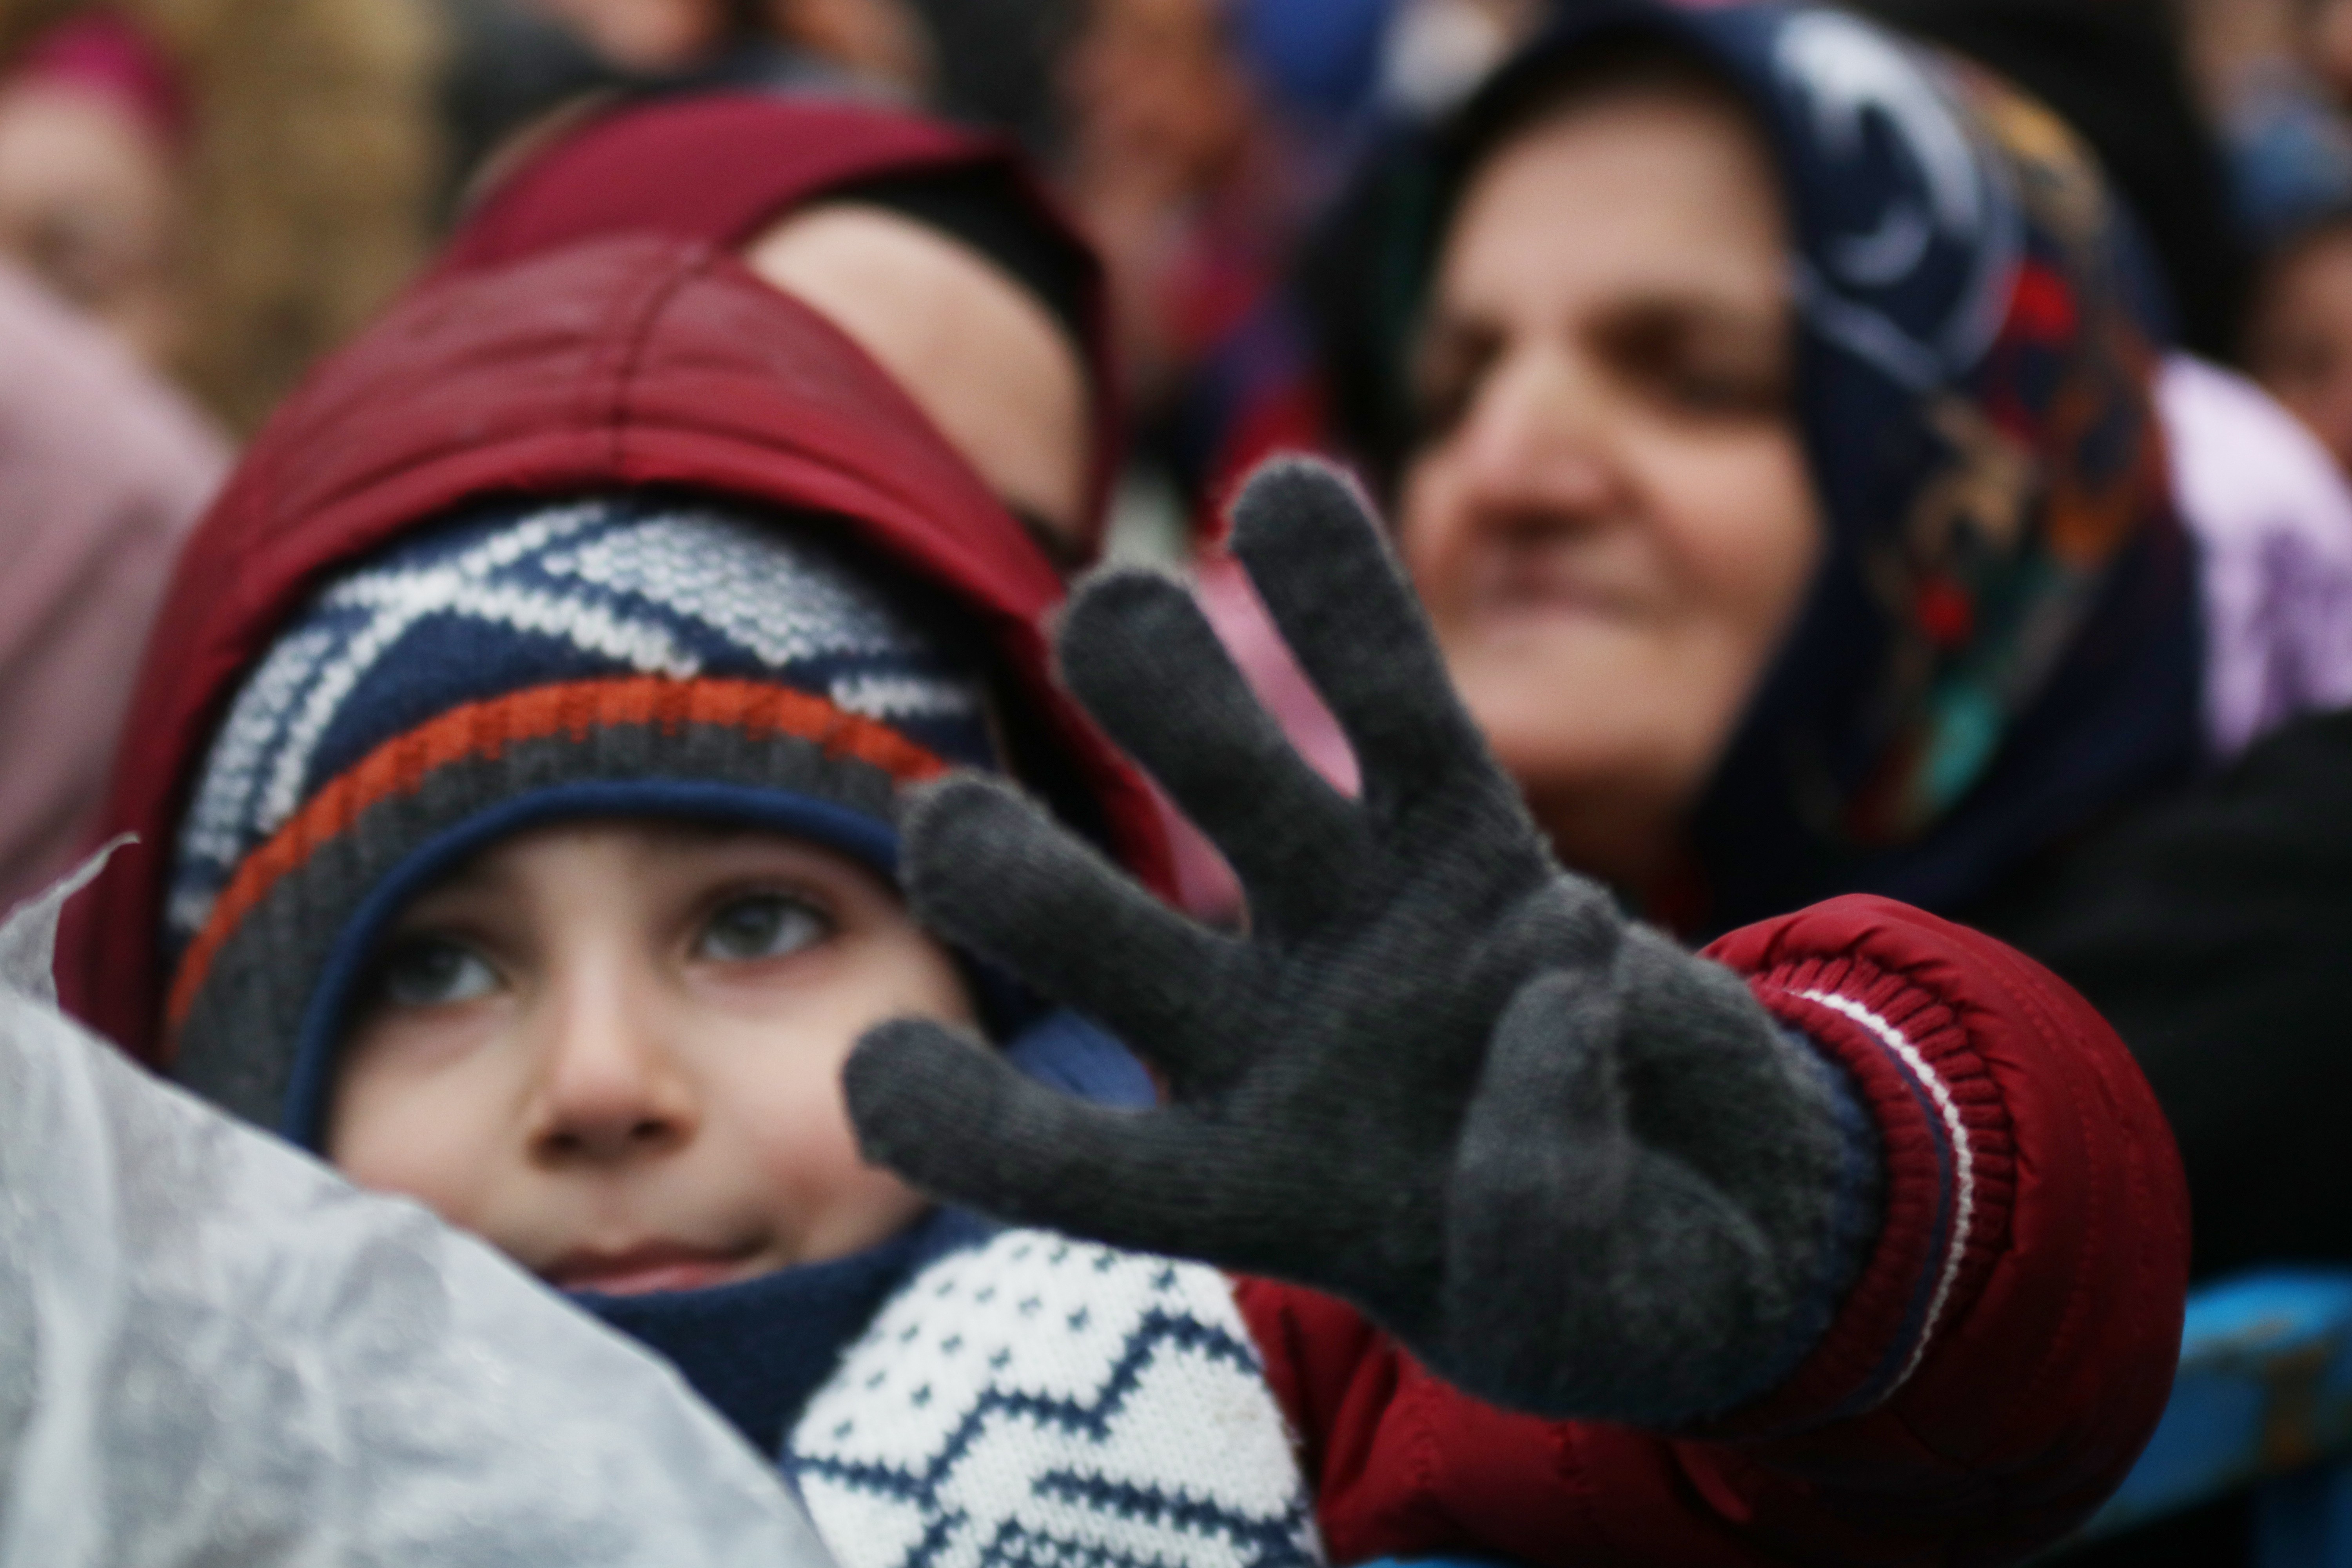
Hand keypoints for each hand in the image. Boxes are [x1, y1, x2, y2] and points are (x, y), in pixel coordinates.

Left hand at [846, 459, 1868, 1423]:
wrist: (1723, 1203)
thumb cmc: (1624, 1284)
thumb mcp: (1587, 1317)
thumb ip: (1548, 1217)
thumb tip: (1543, 1006)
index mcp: (1248, 1188)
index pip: (1071, 1162)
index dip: (973, 1126)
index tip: (876, 1077)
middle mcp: (1270, 1037)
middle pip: (1109, 943)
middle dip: (1024, 879)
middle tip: (947, 825)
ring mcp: (1361, 926)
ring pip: (1237, 793)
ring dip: (1167, 698)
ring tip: (1107, 607)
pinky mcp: (1466, 844)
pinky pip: (1402, 718)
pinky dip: (1352, 612)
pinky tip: (1286, 494)